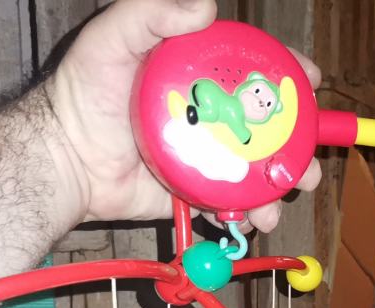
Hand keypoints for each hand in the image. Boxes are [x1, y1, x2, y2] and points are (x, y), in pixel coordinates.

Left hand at [47, 0, 321, 231]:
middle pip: (267, 127)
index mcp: (198, 76)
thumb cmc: (83, 95)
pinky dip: (246, 214)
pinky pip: (229, 204)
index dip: (286, 75)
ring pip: (255, 170)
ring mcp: (204, 157)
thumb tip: (206, 6)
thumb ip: (150, 14)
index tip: (311, 81)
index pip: (252, 70)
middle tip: (306, 161)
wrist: (63, 161)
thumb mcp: (111, 40)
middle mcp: (208, 116)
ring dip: (277, 186)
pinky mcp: (194, 192)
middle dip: (297, 145)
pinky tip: (252, 219)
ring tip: (281, 198)